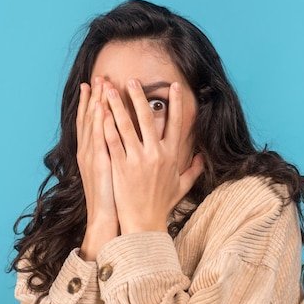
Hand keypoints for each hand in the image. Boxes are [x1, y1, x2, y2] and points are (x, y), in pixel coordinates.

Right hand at [76, 77, 118, 259]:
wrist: (106, 219)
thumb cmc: (114, 198)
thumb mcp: (114, 173)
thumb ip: (119, 156)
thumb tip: (126, 145)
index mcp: (94, 152)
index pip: (94, 122)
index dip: (94, 102)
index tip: (98, 85)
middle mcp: (90, 152)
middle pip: (91, 118)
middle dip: (95, 96)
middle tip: (98, 76)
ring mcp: (93, 157)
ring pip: (93, 125)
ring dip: (97, 103)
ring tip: (100, 85)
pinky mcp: (100, 165)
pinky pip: (100, 141)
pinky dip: (99, 124)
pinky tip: (102, 109)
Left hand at [103, 79, 203, 234]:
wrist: (144, 224)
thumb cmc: (162, 205)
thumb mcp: (181, 186)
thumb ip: (194, 170)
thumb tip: (203, 157)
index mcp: (171, 156)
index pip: (176, 124)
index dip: (176, 103)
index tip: (173, 86)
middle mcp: (156, 154)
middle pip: (148, 119)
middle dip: (140, 97)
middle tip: (133, 80)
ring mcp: (137, 160)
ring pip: (126, 126)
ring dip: (118, 105)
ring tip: (110, 89)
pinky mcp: (121, 167)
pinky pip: (112, 141)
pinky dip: (106, 126)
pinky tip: (100, 113)